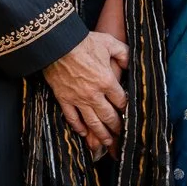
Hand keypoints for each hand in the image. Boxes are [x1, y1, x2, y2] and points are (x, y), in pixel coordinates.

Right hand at [44, 31, 128, 154]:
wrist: (56, 44)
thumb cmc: (83, 42)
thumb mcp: (109, 43)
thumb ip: (123, 54)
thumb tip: (130, 64)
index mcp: (107, 81)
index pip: (121, 101)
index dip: (126, 109)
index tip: (129, 114)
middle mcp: (94, 94)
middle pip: (109, 116)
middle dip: (116, 127)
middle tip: (122, 135)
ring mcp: (78, 98)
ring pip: (92, 122)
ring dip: (101, 134)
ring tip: (107, 143)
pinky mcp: (63, 98)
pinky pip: (72, 117)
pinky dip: (78, 127)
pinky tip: (84, 133)